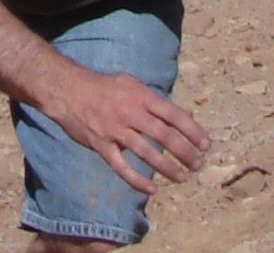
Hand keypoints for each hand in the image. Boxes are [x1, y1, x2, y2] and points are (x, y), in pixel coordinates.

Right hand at [41, 66, 206, 192]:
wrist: (67, 89)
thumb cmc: (102, 86)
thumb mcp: (129, 83)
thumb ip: (151, 100)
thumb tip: (178, 114)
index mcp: (139, 95)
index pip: (173, 114)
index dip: (192, 130)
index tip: (205, 144)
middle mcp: (129, 112)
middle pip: (164, 135)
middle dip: (184, 152)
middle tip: (197, 164)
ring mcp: (115, 130)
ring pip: (146, 153)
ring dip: (167, 167)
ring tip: (182, 177)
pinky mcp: (101, 145)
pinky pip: (122, 167)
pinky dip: (138, 181)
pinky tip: (152, 189)